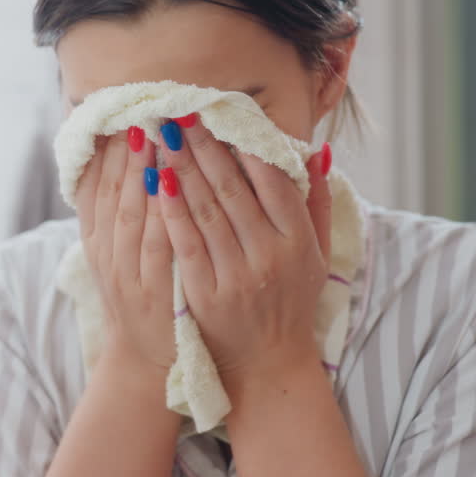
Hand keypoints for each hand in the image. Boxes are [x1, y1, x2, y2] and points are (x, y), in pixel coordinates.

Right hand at [75, 127, 176, 379]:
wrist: (146, 363)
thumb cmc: (141, 302)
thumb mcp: (120, 258)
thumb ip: (119, 216)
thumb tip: (122, 166)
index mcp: (97, 245)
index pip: (94, 191)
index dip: (104, 155)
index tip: (117, 120)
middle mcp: (107, 257)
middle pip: (112, 196)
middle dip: (125, 155)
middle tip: (140, 116)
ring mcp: (129, 276)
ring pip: (131, 216)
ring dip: (141, 175)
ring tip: (155, 138)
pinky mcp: (154, 293)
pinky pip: (158, 246)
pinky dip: (163, 214)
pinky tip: (171, 186)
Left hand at [154, 114, 332, 394]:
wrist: (267, 364)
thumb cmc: (292, 300)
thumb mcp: (319, 254)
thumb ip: (317, 202)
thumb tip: (316, 150)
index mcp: (298, 241)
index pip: (270, 181)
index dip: (244, 145)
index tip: (221, 115)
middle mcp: (269, 256)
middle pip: (231, 189)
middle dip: (203, 147)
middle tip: (180, 113)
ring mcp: (236, 276)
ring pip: (204, 211)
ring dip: (181, 168)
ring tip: (163, 135)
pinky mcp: (205, 294)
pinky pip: (185, 242)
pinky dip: (170, 209)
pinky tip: (156, 181)